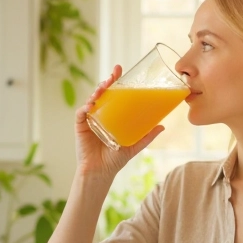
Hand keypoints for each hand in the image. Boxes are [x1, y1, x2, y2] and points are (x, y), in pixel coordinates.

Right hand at [74, 65, 164, 180]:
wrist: (100, 172)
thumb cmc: (115, 159)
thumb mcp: (134, 146)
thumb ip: (147, 136)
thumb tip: (162, 126)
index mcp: (111, 115)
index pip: (113, 94)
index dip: (115, 81)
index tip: (120, 70)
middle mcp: (99, 114)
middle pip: (102, 94)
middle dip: (106, 82)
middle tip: (113, 75)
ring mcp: (89, 119)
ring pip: (91, 100)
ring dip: (96, 92)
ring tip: (103, 89)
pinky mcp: (80, 127)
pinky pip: (81, 114)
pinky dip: (84, 108)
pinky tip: (90, 106)